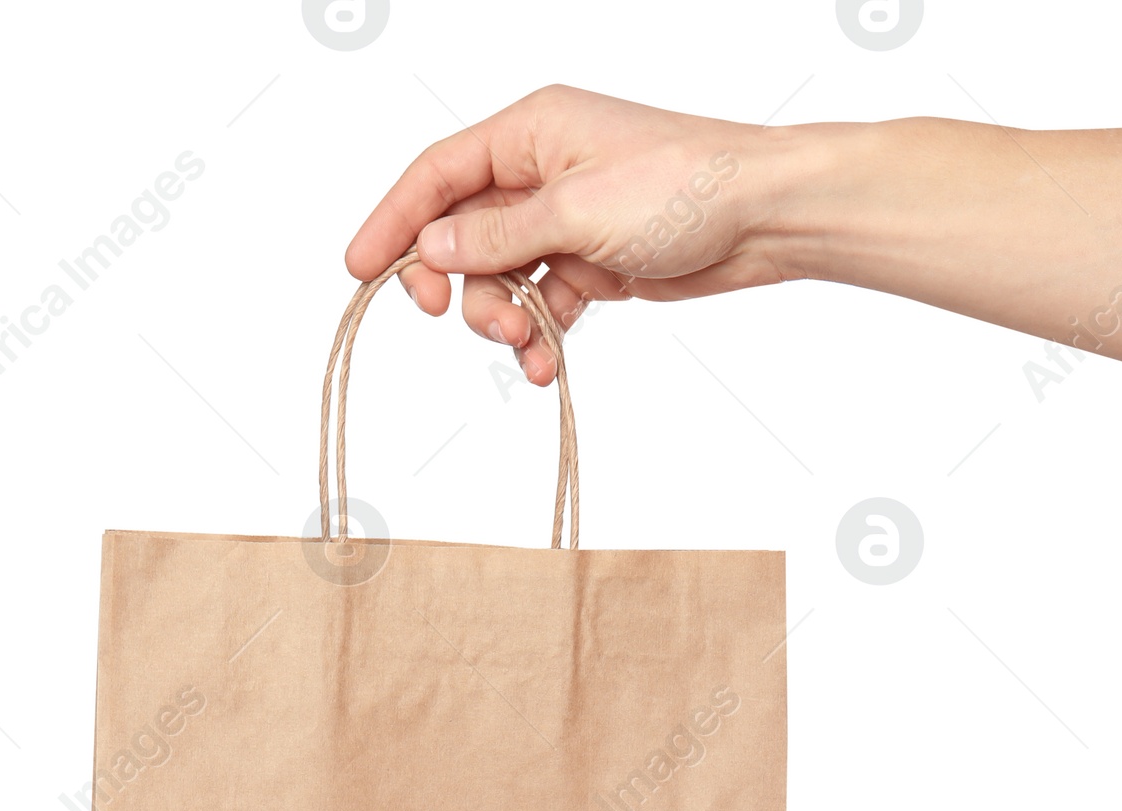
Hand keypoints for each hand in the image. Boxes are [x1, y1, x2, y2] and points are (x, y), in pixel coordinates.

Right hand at [345, 86, 798, 383]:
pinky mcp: (595, 262)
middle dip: (457, 283)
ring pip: (502, 277)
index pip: (438, 173)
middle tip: (452, 320)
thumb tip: (432, 244)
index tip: (358, 269)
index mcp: (530, 132)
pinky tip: (546, 366)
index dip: (393, 220)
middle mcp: (543, 171)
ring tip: (526, 347)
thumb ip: (498, 233)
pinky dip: (541, 335)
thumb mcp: (576, 212)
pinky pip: (545, 302)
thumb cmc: (683, 188)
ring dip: (503, 318)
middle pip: (464, 232)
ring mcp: (568, 220)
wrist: (763, 219)